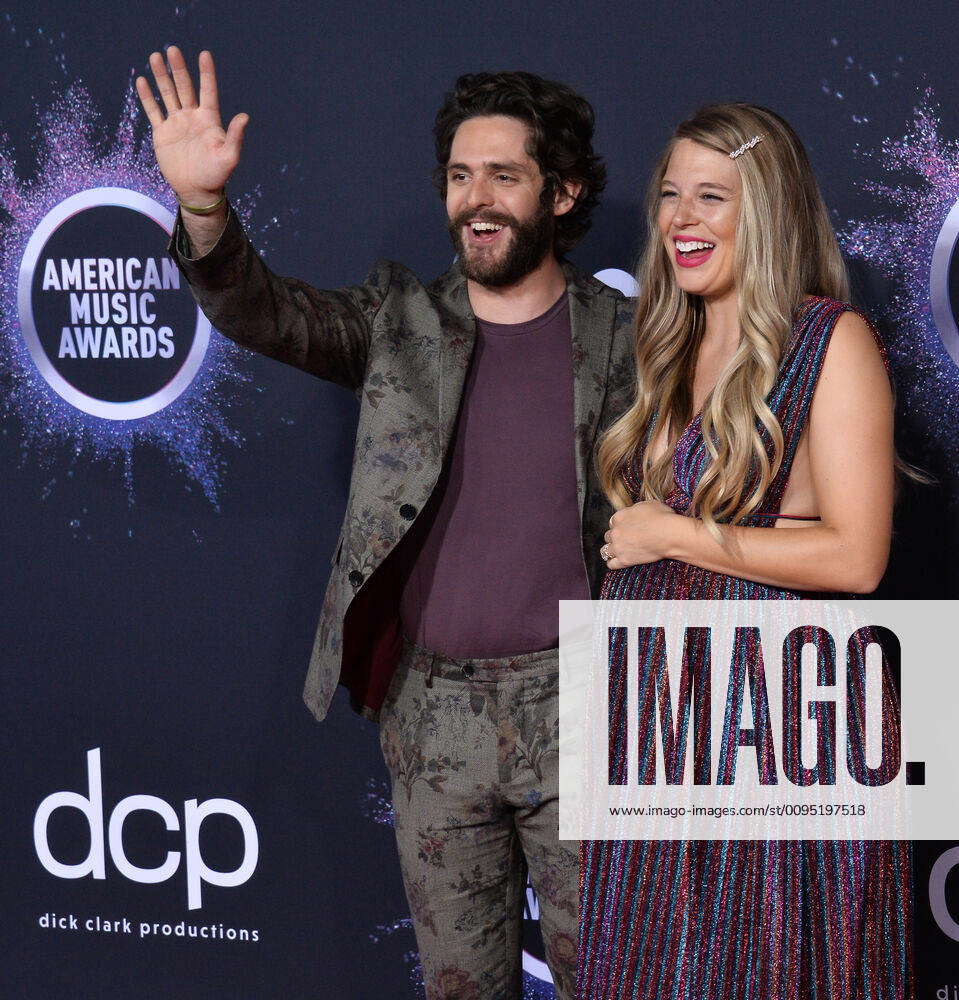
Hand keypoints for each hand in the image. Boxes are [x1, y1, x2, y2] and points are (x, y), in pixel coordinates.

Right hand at [135, 46, 247, 204]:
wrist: (196, 191)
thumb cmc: (216, 175)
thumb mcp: (229, 157)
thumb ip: (235, 136)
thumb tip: (244, 116)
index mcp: (210, 120)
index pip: (208, 91)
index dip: (207, 73)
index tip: (204, 54)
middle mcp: (193, 117)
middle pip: (185, 87)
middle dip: (178, 69)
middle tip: (172, 49)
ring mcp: (177, 123)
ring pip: (168, 94)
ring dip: (162, 76)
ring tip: (155, 56)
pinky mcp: (163, 133)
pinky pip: (154, 111)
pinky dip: (147, 97)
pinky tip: (142, 80)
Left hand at [601, 500, 678, 568]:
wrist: (669, 535)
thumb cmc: (663, 518)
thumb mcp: (649, 504)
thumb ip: (636, 509)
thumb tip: (636, 511)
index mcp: (620, 516)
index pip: (613, 522)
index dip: (620, 525)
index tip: (627, 529)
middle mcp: (616, 531)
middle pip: (608, 536)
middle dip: (616, 538)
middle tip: (625, 540)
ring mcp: (618, 546)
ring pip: (605, 550)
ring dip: (612, 551)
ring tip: (619, 552)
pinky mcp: (624, 560)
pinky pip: (611, 564)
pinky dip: (613, 563)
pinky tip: (618, 562)